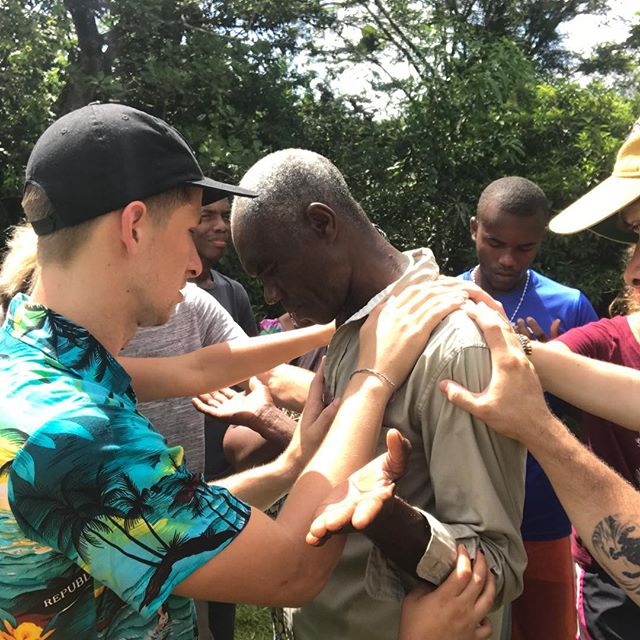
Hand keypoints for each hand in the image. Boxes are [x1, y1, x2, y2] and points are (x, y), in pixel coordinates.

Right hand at [192, 377, 273, 426]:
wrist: (262, 413)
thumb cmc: (263, 403)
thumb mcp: (258, 388)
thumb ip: (254, 381)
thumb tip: (252, 374)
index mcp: (238, 400)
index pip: (226, 393)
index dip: (220, 387)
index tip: (214, 379)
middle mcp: (230, 406)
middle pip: (217, 398)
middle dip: (209, 391)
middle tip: (202, 382)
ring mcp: (225, 411)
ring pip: (210, 403)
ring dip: (202, 397)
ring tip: (194, 390)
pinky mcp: (220, 415)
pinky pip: (207, 410)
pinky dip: (199, 406)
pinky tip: (193, 400)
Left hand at [283, 359, 338, 471]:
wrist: (296, 463)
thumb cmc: (306, 449)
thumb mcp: (318, 431)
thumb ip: (327, 415)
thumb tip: (339, 399)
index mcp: (311, 407)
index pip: (317, 383)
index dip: (322, 369)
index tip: (327, 356)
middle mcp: (313, 408)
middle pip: (321, 386)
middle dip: (328, 373)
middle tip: (338, 361)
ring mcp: (315, 415)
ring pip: (324, 394)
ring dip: (332, 384)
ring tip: (343, 374)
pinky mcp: (318, 422)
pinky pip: (327, 404)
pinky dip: (333, 396)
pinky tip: (341, 398)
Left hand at [306, 429, 410, 544]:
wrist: (368, 494)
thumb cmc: (382, 476)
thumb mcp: (394, 463)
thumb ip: (399, 450)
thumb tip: (395, 433)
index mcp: (379, 497)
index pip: (375, 505)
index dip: (368, 512)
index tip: (359, 520)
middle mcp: (362, 511)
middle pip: (352, 517)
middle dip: (343, 520)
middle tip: (331, 524)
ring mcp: (346, 517)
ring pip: (336, 524)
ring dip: (326, 528)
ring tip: (316, 530)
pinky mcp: (332, 518)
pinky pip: (325, 530)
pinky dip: (318, 536)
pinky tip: (310, 538)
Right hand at [358, 281, 473, 392]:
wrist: (373, 376)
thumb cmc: (371, 358)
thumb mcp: (368, 329)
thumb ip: (378, 313)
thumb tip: (389, 303)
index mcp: (386, 310)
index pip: (411, 290)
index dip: (430, 285)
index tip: (443, 286)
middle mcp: (397, 312)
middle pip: (424, 290)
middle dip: (444, 286)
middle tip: (458, 286)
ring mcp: (406, 321)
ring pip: (432, 299)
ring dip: (451, 293)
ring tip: (465, 292)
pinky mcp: (416, 332)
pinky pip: (436, 312)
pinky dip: (450, 304)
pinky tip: (461, 302)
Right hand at [398, 547, 494, 639]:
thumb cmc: (414, 628)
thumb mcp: (412, 601)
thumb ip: (424, 586)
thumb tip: (433, 578)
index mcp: (446, 597)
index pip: (462, 571)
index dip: (465, 556)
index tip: (462, 547)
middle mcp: (462, 608)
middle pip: (479, 581)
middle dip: (482, 563)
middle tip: (480, 554)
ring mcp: (471, 623)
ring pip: (489, 599)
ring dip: (491, 583)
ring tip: (490, 574)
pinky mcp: (474, 637)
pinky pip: (487, 625)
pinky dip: (487, 616)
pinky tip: (482, 610)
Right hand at [440, 301, 552, 443]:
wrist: (541, 428)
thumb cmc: (512, 418)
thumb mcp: (482, 409)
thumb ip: (460, 397)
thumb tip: (442, 385)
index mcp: (506, 361)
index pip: (492, 329)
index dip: (479, 315)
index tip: (466, 306)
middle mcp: (518, 357)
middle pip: (503, 325)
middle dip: (488, 312)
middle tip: (474, 302)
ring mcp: (525, 362)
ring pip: (512, 333)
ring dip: (498, 321)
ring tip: (485, 313)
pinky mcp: (528, 368)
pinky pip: (515, 342)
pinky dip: (505, 332)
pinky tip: (499, 337)